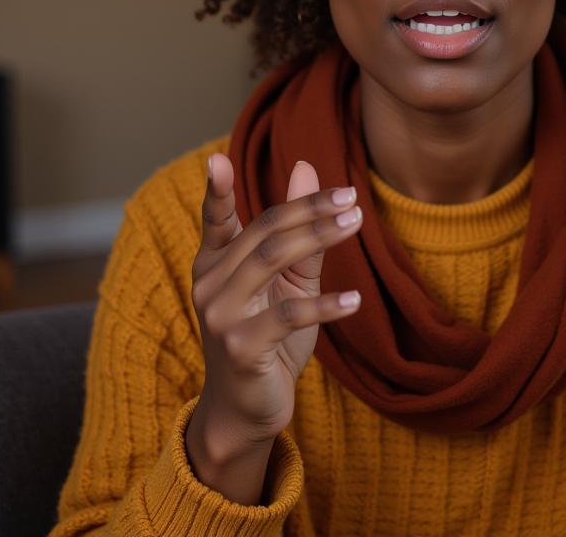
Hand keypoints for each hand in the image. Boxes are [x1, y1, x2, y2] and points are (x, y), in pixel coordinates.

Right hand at [191, 154, 364, 446]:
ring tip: (356, 223)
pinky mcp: (241, 347)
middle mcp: (209, 284)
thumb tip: (307, 168)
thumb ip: (300, 231)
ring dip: (319, 237)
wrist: (247, 409)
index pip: (216, 219)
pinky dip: (327, 304)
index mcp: (215, 262)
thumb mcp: (289, 281)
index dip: (217, 190)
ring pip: (272, 259)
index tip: (216, 157)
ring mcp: (220, 316)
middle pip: (264, 231)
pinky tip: (356, 299)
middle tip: (351, 196)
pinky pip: (288, 314)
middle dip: (310, 209)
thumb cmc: (270, 336)